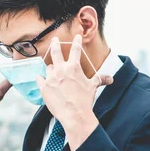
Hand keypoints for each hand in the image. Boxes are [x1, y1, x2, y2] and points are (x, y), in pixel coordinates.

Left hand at [36, 35, 112, 150]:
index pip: (75, 50)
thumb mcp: (92, 87)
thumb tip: (110, 78)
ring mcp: (51, 77)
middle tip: (54, 39)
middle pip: (56, 52)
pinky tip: (42, 79)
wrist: (74, 114)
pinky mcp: (44, 86)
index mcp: (74, 67)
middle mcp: (61, 69)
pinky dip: (41, 78)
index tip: (76, 36)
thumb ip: (99, 79)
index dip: (76, 41)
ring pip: (48, 67)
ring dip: (51, 69)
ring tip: (53, 75)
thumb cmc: (85, 100)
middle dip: (55, 43)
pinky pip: (39, 78)